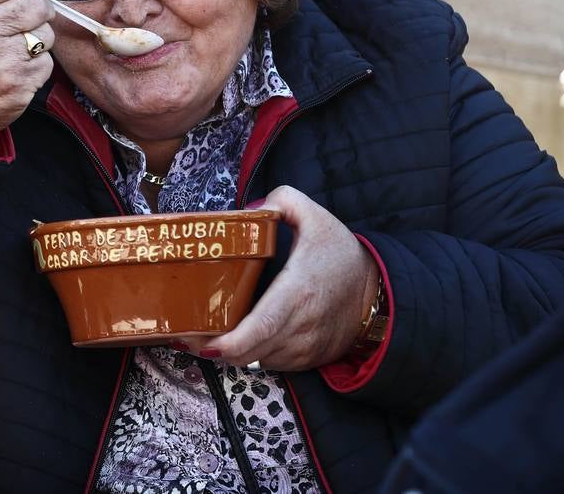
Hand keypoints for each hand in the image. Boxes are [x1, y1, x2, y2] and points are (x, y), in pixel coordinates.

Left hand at [197, 185, 378, 370]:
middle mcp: (300, 326)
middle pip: (249, 351)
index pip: (261, 326)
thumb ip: (284, 200)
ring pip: (257, 360)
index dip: (230, 341)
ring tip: (205, 335)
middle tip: (185, 335)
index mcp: (298, 292)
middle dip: (213, 349)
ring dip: (230, 353)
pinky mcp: (307, 359)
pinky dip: (251, 355)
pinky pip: (271, 362)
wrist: (378, 294)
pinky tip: (237, 339)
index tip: (204, 342)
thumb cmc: (343, 257)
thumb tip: (252, 210)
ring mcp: (304, 348)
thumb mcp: (316, 218)